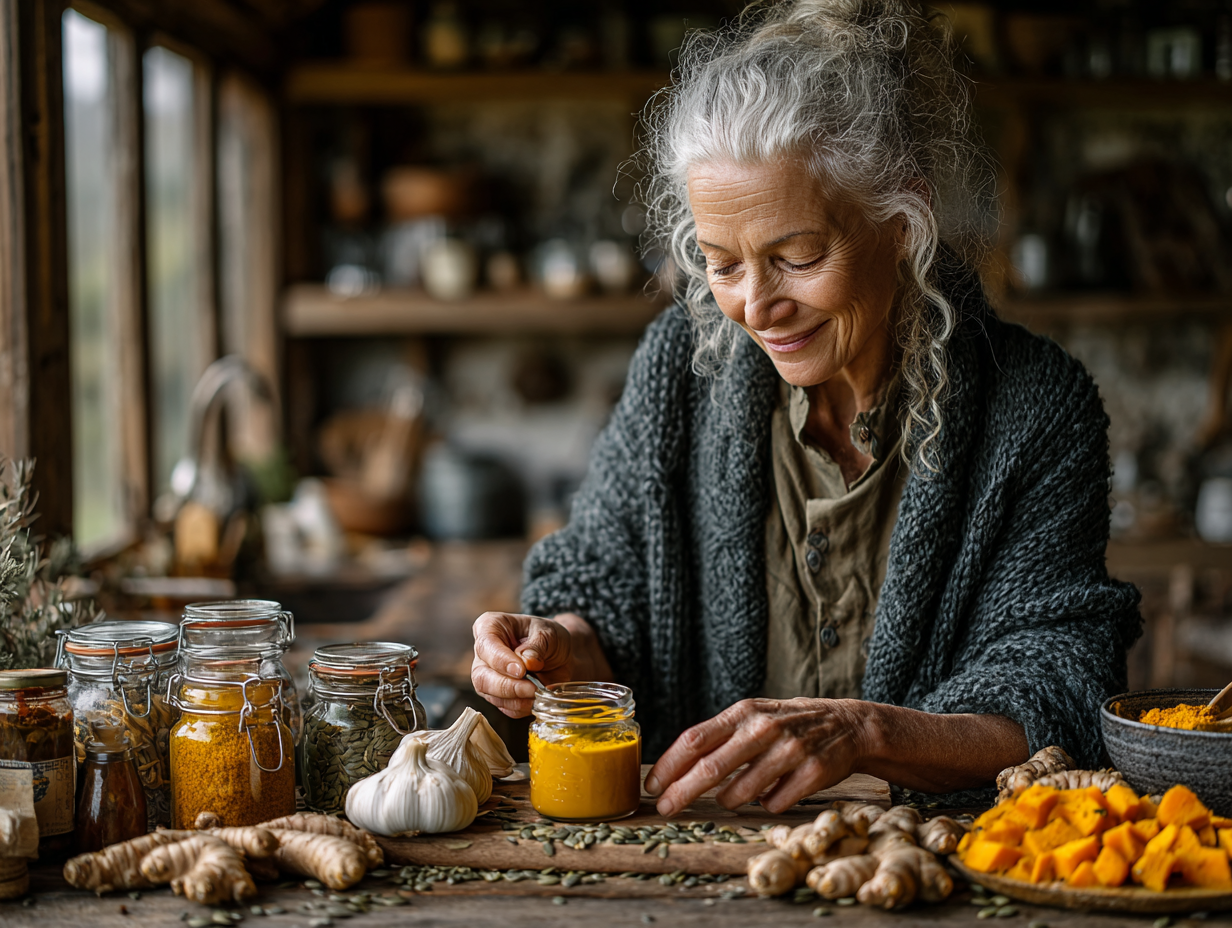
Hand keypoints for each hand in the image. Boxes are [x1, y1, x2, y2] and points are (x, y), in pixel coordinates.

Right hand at [471, 612, 574, 717]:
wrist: (559, 656)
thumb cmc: (549, 637)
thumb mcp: (548, 632)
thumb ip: (537, 645)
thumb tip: (528, 661)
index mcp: (490, 627)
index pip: (486, 645)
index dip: (501, 661)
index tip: (521, 670)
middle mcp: (483, 654)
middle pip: (482, 676)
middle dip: (507, 686)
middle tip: (532, 688)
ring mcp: (488, 677)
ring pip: (490, 695)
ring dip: (517, 699)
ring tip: (538, 693)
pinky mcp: (497, 696)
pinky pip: (504, 707)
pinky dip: (522, 707)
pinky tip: (536, 700)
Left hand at [643, 697, 866, 816]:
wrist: (846, 725)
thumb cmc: (787, 724)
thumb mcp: (752, 717)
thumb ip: (719, 737)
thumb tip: (675, 768)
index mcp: (743, 713)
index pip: (694, 739)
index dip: (669, 766)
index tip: (652, 787)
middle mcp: (763, 729)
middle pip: (709, 769)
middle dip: (681, 794)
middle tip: (664, 810)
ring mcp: (789, 751)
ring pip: (740, 793)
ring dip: (731, 800)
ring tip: (739, 793)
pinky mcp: (811, 773)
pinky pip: (773, 804)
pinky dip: (768, 803)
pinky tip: (777, 790)